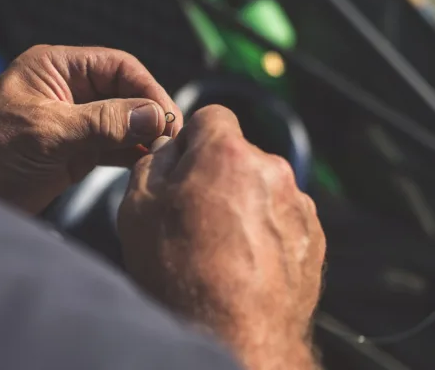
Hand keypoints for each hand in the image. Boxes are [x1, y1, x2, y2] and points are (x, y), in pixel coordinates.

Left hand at [0, 45, 181, 213]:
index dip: (147, 88)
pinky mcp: (75, 151)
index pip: (118, 67)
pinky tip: (145, 164)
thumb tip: (154, 115)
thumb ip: (102, 122)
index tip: (168, 116)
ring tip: (163, 154)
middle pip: (125, 94)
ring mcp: (75, 122)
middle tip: (170, 140)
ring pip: (122, 122)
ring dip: (143, 136)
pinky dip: (130, 154)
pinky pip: (112, 146)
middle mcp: (71, 91)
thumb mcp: (47, 132)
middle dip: (149, 114)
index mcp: (59, 69)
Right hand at [118, 105, 324, 369]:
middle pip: (237, 154)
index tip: (186, 161)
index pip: (212, 115)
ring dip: (243, 202)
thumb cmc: (182, 275)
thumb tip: (169, 149)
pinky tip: (244, 260)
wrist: (234, 336)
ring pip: (261, 186)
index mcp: (227, 154)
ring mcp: (297, 204)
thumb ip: (154, 162)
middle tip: (195, 213)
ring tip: (221, 245)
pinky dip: (265, 229)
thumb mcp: (138, 208)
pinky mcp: (313, 235)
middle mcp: (271, 170)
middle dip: (217, 173)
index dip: (193, 137)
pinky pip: (282, 216)